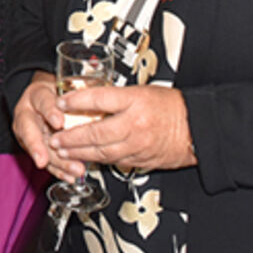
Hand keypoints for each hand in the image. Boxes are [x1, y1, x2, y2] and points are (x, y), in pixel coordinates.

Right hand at [12, 71, 86, 182]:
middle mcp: (28, 115)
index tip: (59, 121)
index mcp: (35, 96)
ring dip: (58, 162)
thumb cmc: (55, 92)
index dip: (50, 112)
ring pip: (41, 150)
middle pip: (34, 132)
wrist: (43, 98)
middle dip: (48, 147)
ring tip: (75, 169)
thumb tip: (89, 103)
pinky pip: (46, 161)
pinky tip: (69, 176)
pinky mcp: (35, 148)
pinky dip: (59, 170)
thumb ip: (72, 95)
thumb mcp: (62, 85)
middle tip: (62, 153)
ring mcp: (29, 133)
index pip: (42, 102)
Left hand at [49, 84, 195, 174]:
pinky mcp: (141, 160)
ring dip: (79, 152)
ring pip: (101, 151)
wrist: (198, 129)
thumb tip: (91, 99)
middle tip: (55, 136)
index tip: (60, 102)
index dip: (76, 101)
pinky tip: (85, 158)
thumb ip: (117, 97)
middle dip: (71, 136)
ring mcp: (138, 145)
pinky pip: (114, 161)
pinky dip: (97, 160)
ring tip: (63, 150)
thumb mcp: (143, 91)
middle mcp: (135, 124)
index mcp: (135, 101)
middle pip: (95, 131)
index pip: (98, 99)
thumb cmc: (173, 106)